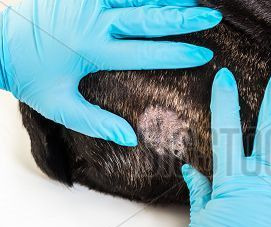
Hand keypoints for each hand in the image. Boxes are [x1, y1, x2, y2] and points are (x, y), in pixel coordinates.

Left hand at [0, 0, 220, 145]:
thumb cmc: (29, 77)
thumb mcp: (60, 106)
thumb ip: (96, 123)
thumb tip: (130, 138)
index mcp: (93, 51)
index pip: (145, 52)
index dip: (176, 54)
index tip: (202, 54)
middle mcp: (93, 22)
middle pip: (146, 18)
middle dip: (182, 20)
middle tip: (210, 17)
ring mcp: (86, 1)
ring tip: (194, 1)